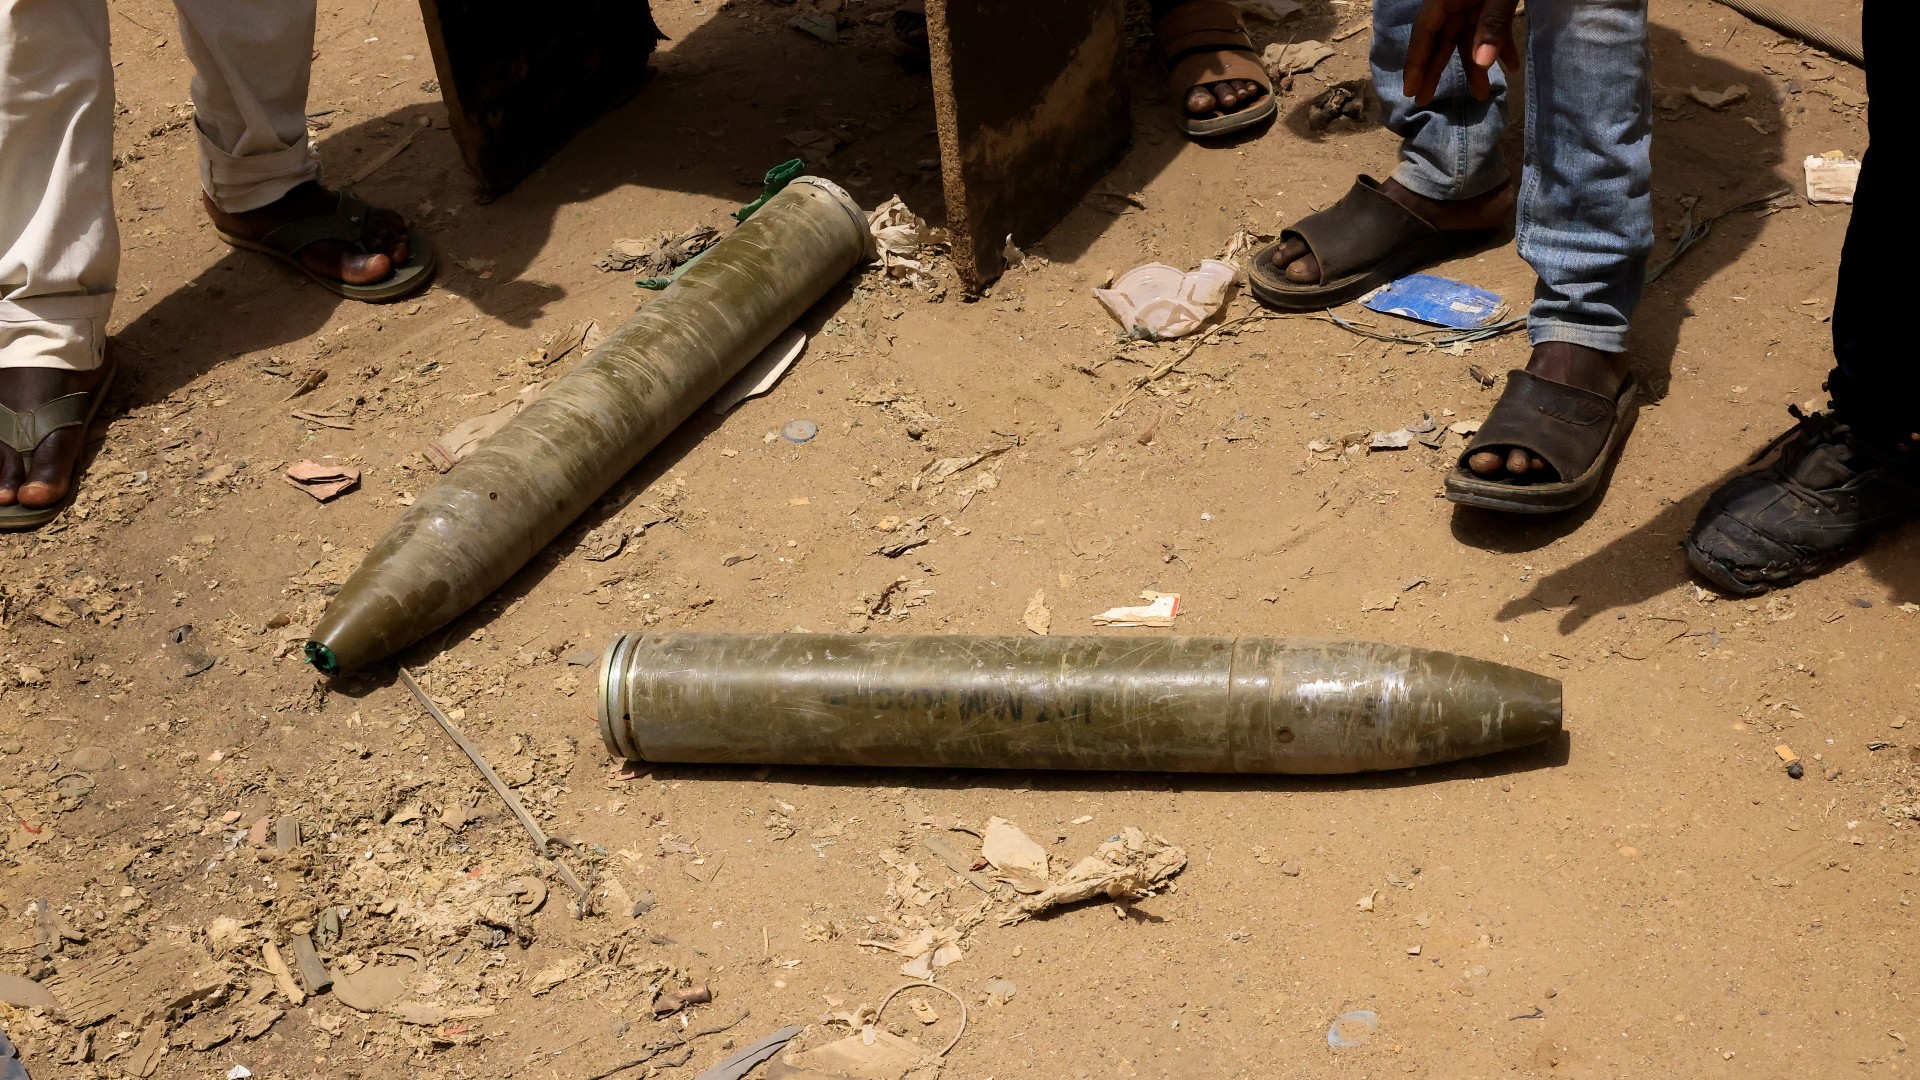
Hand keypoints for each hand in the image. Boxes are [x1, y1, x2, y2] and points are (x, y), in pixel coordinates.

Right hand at [1403, 0, 1520, 105]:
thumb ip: (1492, 23)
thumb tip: (1482, 64)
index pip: (1425, 32)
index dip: (1416, 62)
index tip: (1410, 91)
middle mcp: (1454, 1)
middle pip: (1441, 40)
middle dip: (1437, 71)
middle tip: (1426, 102)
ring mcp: (1473, 2)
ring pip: (1469, 39)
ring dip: (1477, 65)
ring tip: (1483, 94)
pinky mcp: (1492, 1)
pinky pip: (1492, 27)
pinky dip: (1501, 45)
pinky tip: (1512, 66)